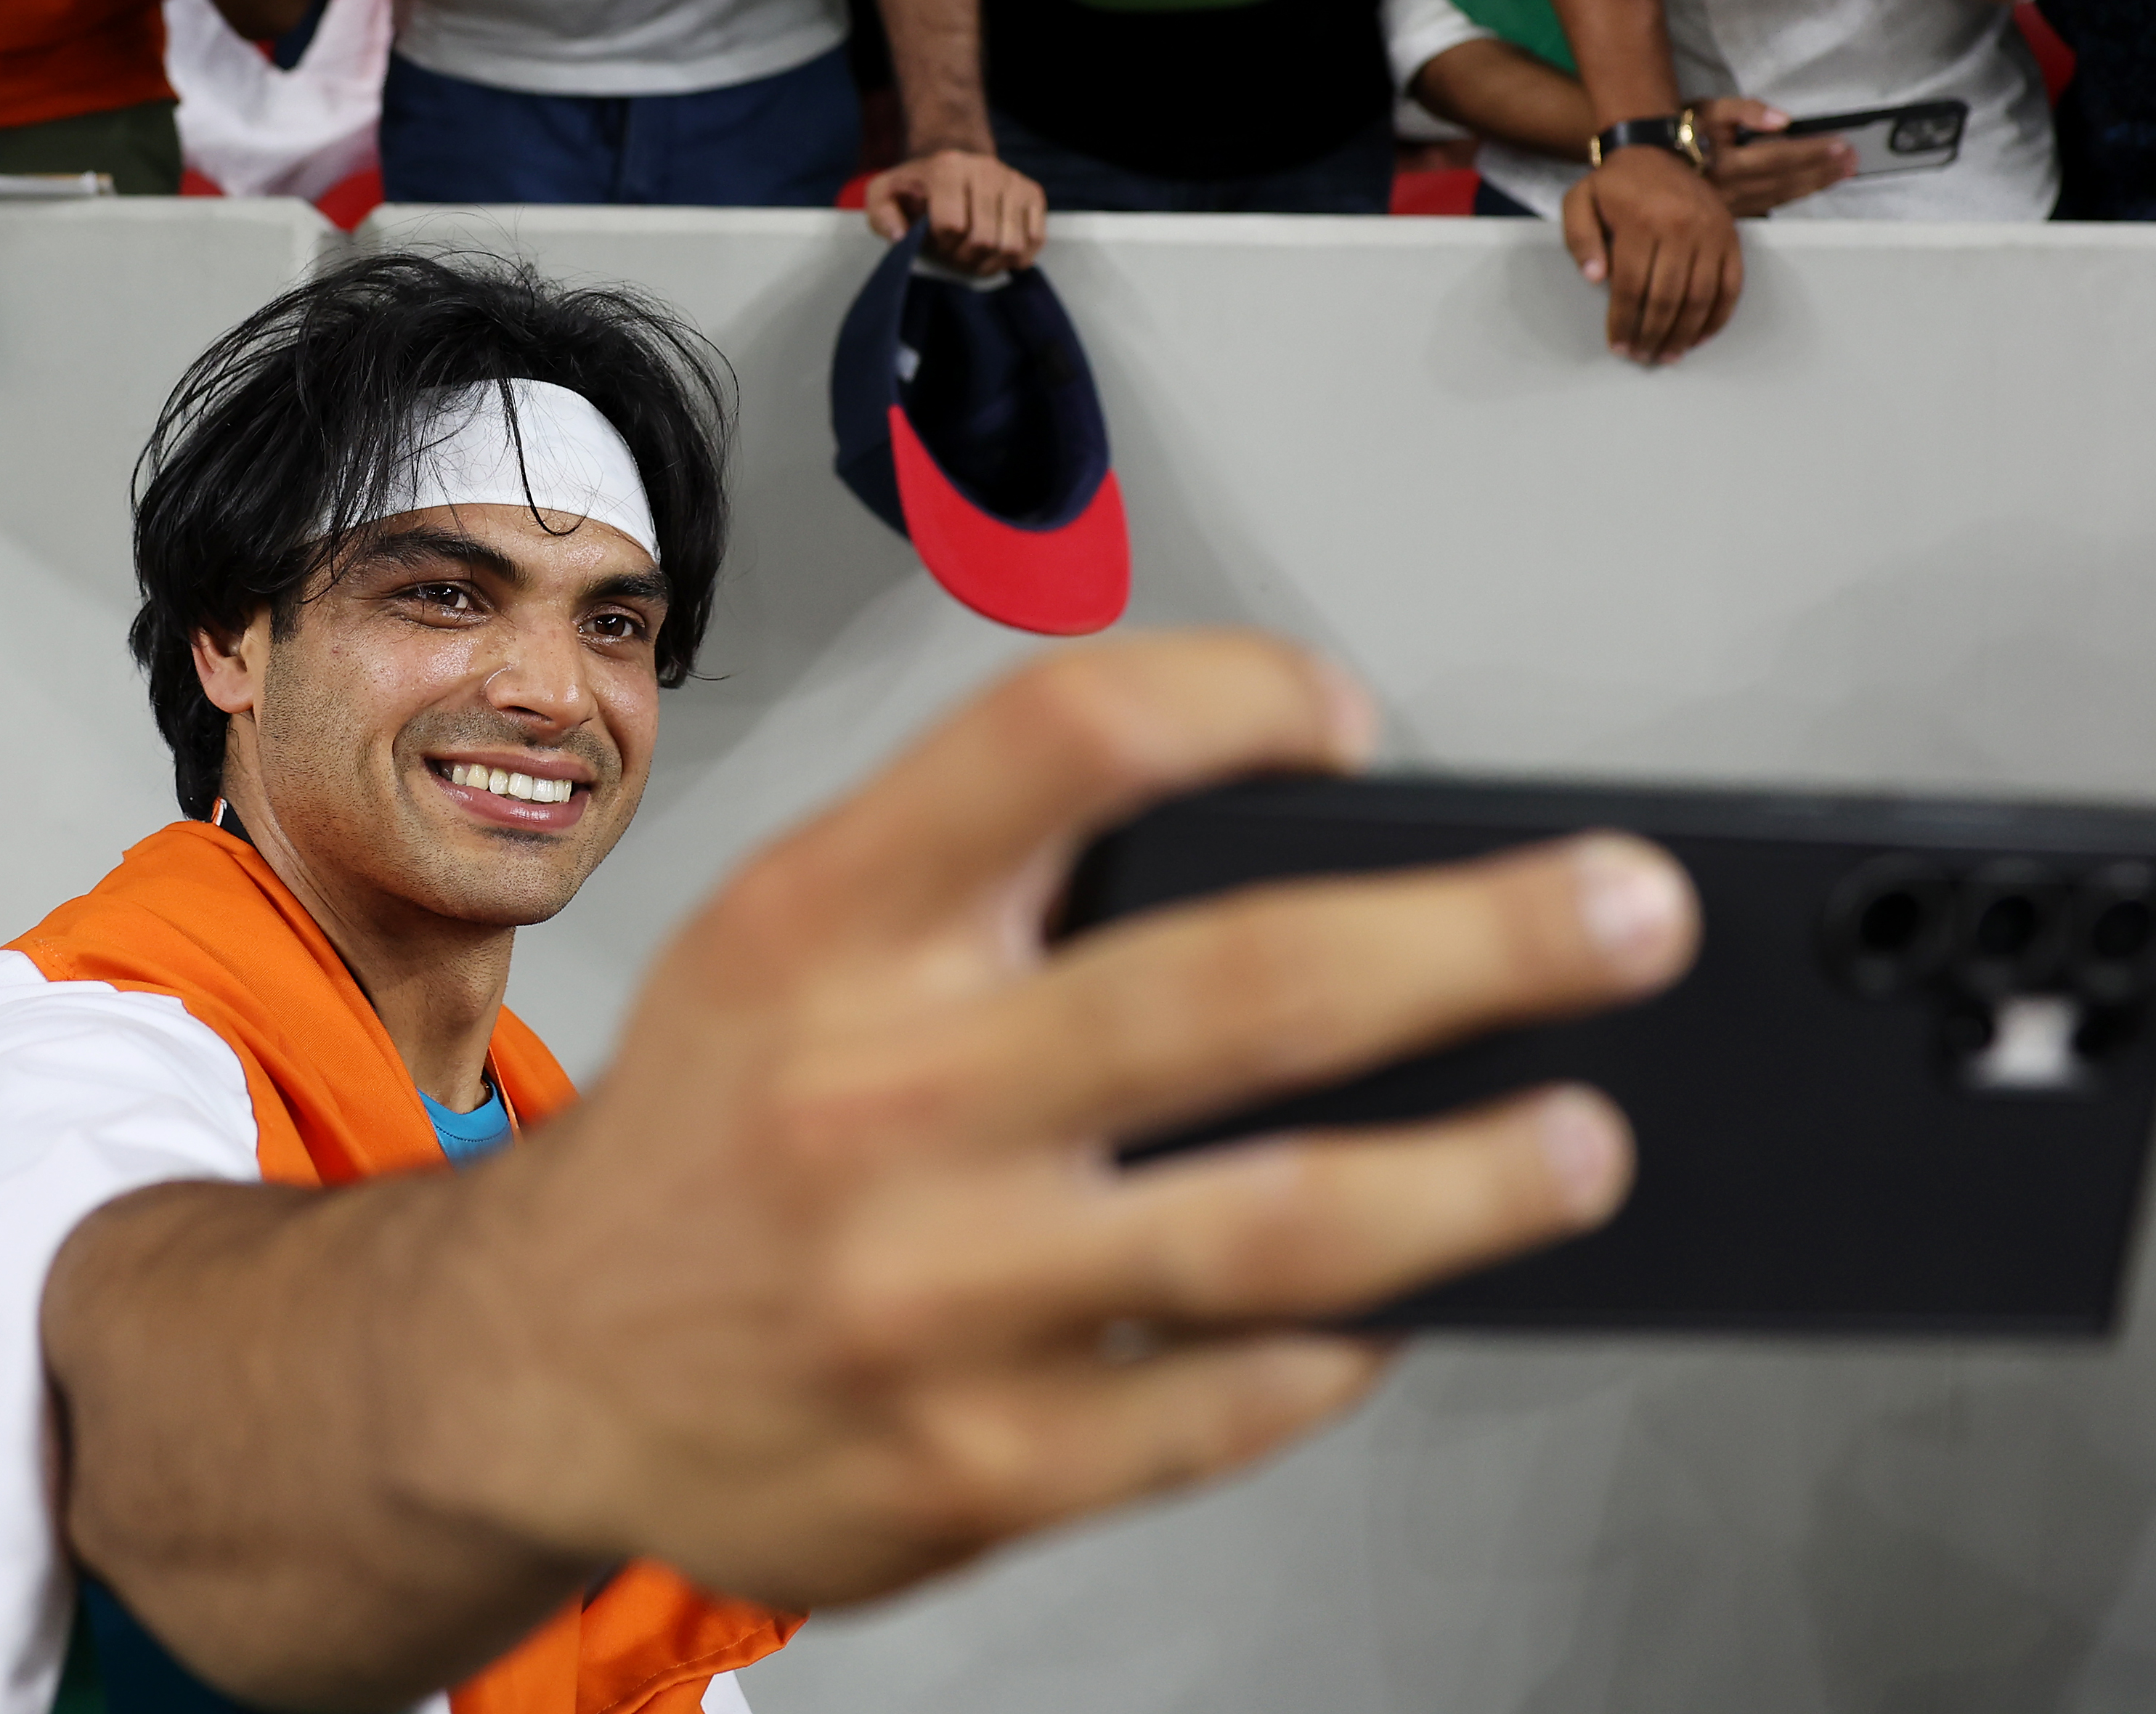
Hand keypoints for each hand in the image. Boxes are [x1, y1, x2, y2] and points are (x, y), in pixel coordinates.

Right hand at [446, 634, 1693, 1609]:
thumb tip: (1288, 829)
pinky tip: (1383, 1308)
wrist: (534, 1362)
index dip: (1233, 694)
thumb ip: (988, 861)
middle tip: (1621, 916)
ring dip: (1472, 1177)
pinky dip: (1335, 1346)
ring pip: (1278, 1222)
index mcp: (829, 923)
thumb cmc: (714, 1121)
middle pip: (1235, 985)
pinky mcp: (981, 1461)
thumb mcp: (791, 928)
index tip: (1344, 712)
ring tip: (1579, 1142)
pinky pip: (1226, 1401)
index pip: (1060, 739)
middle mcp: (883, 1095)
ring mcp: (940, 1294)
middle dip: (1476, 943)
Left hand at [861, 145, 1045, 276]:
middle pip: (986, 239)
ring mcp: (1013, 180)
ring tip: (975, 255)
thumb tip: (900, 236)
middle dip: (967, 258)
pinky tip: (998, 251)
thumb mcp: (884, 195)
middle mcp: (985, 169)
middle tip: (956, 254)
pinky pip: (1036, 240)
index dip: (942, 245)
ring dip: (992, 261)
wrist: (953, 164)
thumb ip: (881, 215)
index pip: (952, 226)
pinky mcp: (1033, 193)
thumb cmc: (916, 188)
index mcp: (947, 168)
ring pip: (1013, 244)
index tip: (935, 241)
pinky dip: (1018, 256)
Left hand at [1557, 143, 1740, 362]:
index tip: (1618, 345)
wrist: (1655, 150)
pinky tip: (1701, 336)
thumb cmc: (1613, 184)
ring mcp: (1711, 233)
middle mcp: (1681, 228)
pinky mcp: (1731, 237)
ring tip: (1669, 355)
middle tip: (1643, 356)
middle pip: (1668, 297)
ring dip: (1685, 334)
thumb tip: (1595, 279)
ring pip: (1701, 297)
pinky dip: (1718, 316)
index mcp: (1642, 221)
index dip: (1624, 321)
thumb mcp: (1579, 201)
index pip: (1632, 286)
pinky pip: (1731, 285)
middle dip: (1653, 334)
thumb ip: (1579, 239)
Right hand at [1690, 95, 1855, 216]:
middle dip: (1823, 170)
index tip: (1840, 144)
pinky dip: (1793, 197)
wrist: (1642, 160)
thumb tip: (1781, 120)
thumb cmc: (1675, 131)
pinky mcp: (1728, 214)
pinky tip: (1809, 189)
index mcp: (1727, 163)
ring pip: (1781, 196)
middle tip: (1852, 160)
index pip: (1781, 156)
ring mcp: (1730, 205)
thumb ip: (1744, 110)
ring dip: (1815, 185)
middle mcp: (1731, 189)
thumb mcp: (1707, 109)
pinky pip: (1768, 207)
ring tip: (1843, 173)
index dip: (1813, 150)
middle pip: (1787, 180)